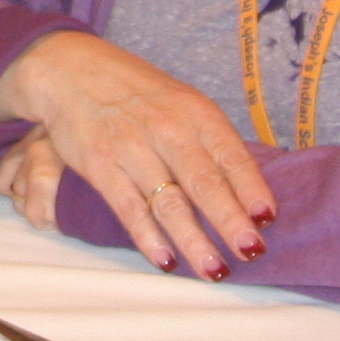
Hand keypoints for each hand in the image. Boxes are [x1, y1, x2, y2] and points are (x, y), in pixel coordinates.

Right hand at [0, 30, 273, 277]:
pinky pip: (128, 207)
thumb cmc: (141, 95)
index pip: (232, 155)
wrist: (71, 69)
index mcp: (195, 112)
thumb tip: (250, 196)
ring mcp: (132, 147)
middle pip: (204, 182)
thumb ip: (212, 145)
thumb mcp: (183, 104)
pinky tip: (166, 260)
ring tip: (214, 270)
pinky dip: (147, 237)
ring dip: (194, 239)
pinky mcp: (101, 164)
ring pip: (169, 202)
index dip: (252, 188)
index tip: (268, 220)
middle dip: (230, 220)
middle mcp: (167, 129)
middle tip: (251, 252)